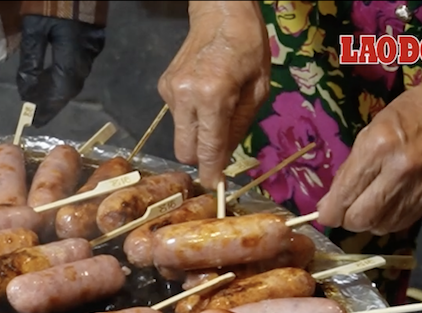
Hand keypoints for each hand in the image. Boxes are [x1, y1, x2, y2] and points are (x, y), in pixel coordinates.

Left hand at [17, 15, 104, 127]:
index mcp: (72, 51)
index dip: (48, 108)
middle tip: (37, 113)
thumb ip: (31, 60)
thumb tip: (27, 91)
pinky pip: (80, 65)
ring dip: (59, 90)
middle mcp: (87, 53)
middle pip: (70, 87)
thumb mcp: (33, 27)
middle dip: (53, 102)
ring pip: (76, 77)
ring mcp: (94, 46)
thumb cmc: (48, 0)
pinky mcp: (94, 38)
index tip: (35, 121)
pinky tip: (54, 76)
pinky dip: (66, 75)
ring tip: (42, 98)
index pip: (60, 90)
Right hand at [158, 2, 269, 187]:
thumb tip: (224, 157)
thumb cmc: (248, 47)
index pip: (208, 148)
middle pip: (184, 150)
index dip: (211, 172)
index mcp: (213, 97)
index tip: (214, 186)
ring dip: (197, 133)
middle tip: (217, 155)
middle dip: (200, 158)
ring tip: (216, 111)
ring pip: (180, 134)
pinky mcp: (163, 88)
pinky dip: (191, 116)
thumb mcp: (258, 90)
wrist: (220, 13)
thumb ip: (239, 126)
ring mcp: (170, 93)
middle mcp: (185, 97)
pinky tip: (204, 96)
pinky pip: (177, 117)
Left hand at [317, 78, 421, 234]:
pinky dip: (385, 221)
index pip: (345, 196)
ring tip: (364, 207)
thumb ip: (349, 170)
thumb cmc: (408, 114)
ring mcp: (418, 188)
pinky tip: (383, 208)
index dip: (329, 212)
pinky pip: (400, 223)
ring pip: (380, 226)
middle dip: (345, 220)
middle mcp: (399, 172)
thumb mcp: (368, 133)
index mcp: (378, 149)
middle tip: (343, 210)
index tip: (324, 212)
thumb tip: (330, 203)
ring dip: (366, 222)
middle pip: (361, 219)